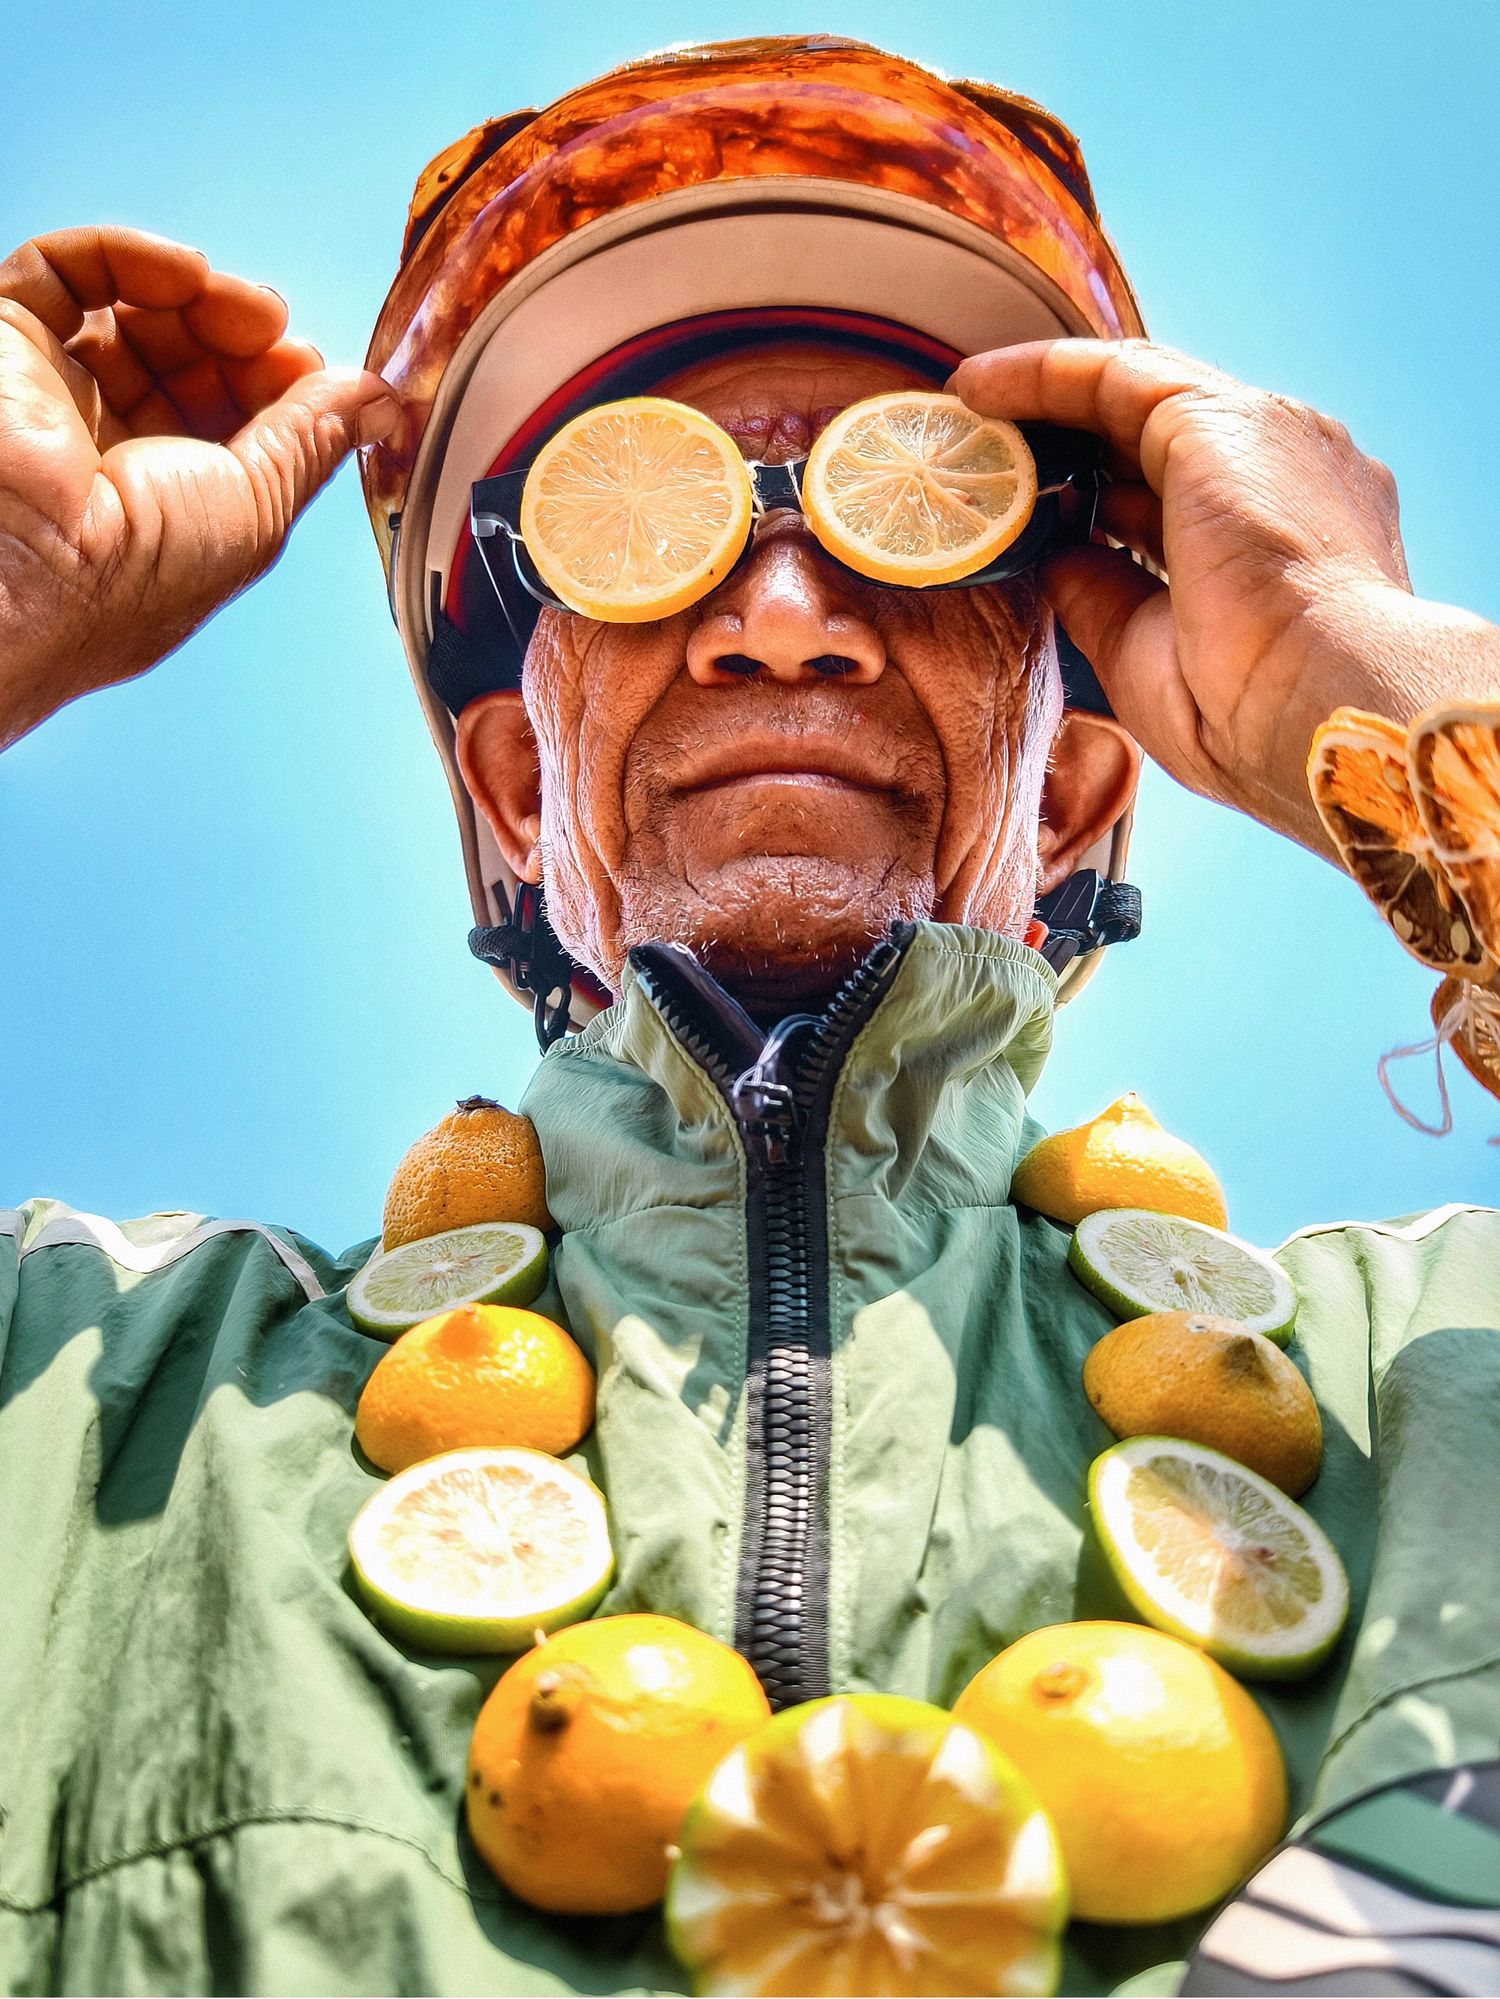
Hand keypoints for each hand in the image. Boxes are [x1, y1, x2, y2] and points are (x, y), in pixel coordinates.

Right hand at [0, 226, 396, 748]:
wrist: (21, 565)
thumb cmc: (134, 573)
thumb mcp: (259, 508)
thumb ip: (314, 440)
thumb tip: (376, 397)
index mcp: (173, 515)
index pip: (235, 428)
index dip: (278, 388)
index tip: (316, 367)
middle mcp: (111, 458)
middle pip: (188, 365)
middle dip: (242, 341)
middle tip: (274, 330)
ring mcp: (57, 398)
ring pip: (134, 314)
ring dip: (199, 298)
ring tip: (239, 305)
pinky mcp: (4, 342)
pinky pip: (65, 274)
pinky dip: (130, 257)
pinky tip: (186, 271)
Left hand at [951, 339, 1442, 851]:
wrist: (1312, 710)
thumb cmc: (1248, 714)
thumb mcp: (1148, 651)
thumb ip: (1102, 592)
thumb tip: (1055, 554)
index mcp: (1289, 534)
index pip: (1184, 494)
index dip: (1104, 496)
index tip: (1038, 508)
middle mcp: (1288, 470)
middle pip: (1158, 432)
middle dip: (1070, 438)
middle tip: (988, 452)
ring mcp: (1262, 436)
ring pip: (1134, 390)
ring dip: (1042, 397)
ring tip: (968, 408)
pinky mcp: (1215, 419)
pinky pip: (1108, 374)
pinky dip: (1037, 377)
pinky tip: (976, 389)